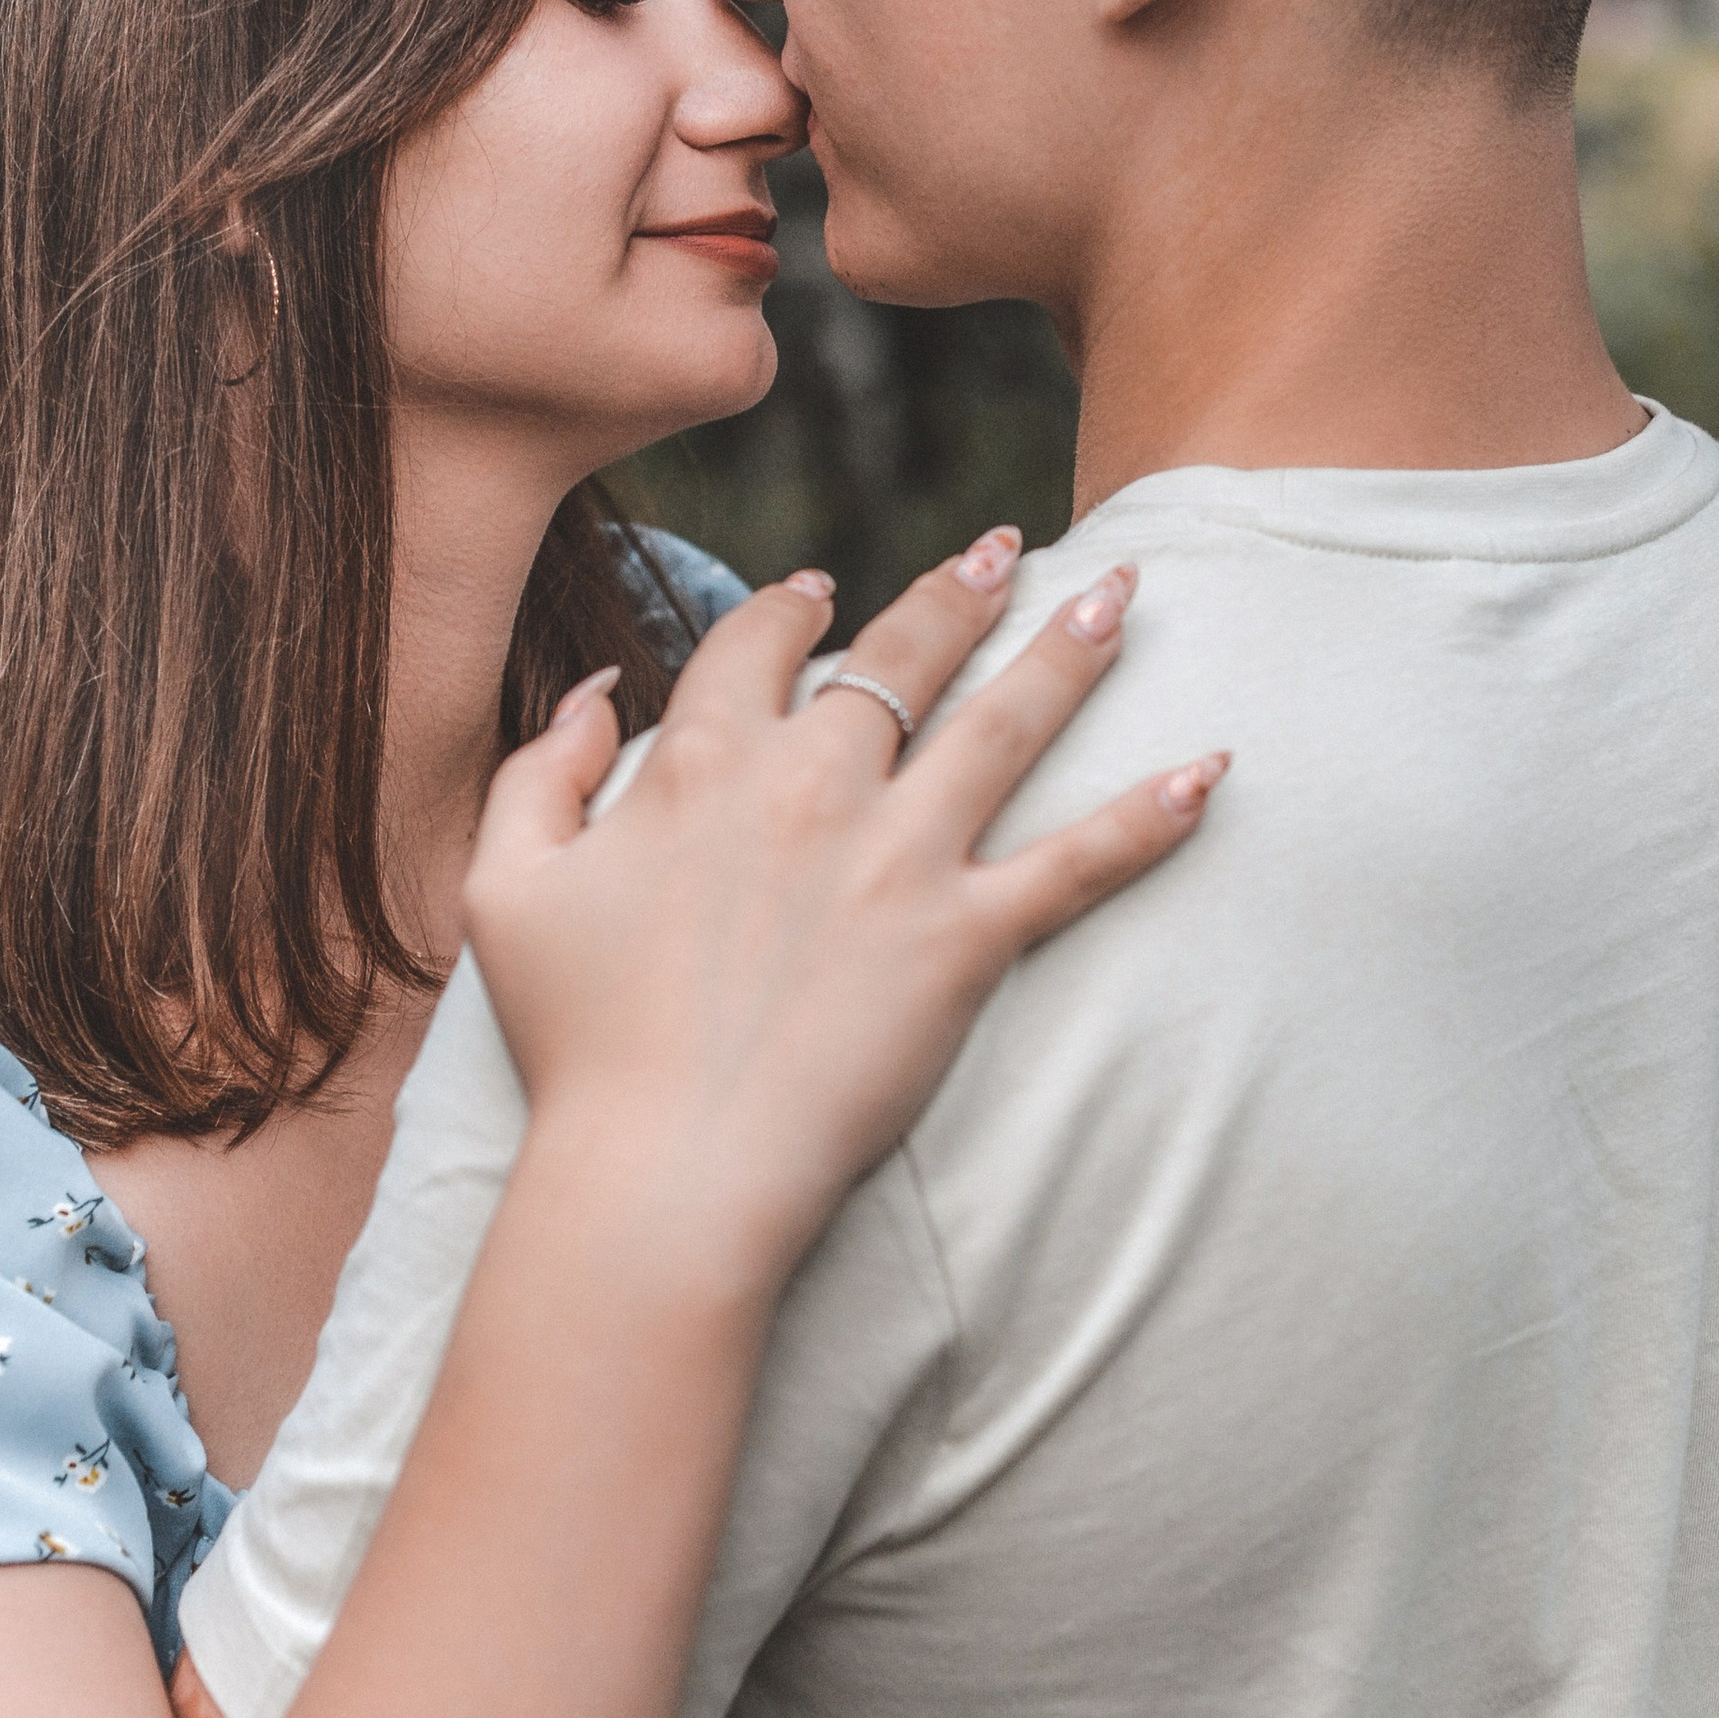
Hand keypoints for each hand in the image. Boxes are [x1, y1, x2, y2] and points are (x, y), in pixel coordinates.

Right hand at [462, 533, 1224, 1289]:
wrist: (664, 1169)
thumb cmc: (575, 1041)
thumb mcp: (508, 886)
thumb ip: (542, 771)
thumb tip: (598, 696)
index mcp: (700, 764)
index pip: (756, 645)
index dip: (789, 608)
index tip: (819, 589)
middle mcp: (811, 785)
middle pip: (899, 655)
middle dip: (958, 590)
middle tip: (1006, 548)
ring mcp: (898, 857)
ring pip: (1004, 723)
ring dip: (1068, 649)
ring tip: (1120, 592)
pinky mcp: (966, 940)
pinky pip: (1076, 863)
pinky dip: (1149, 816)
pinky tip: (1210, 769)